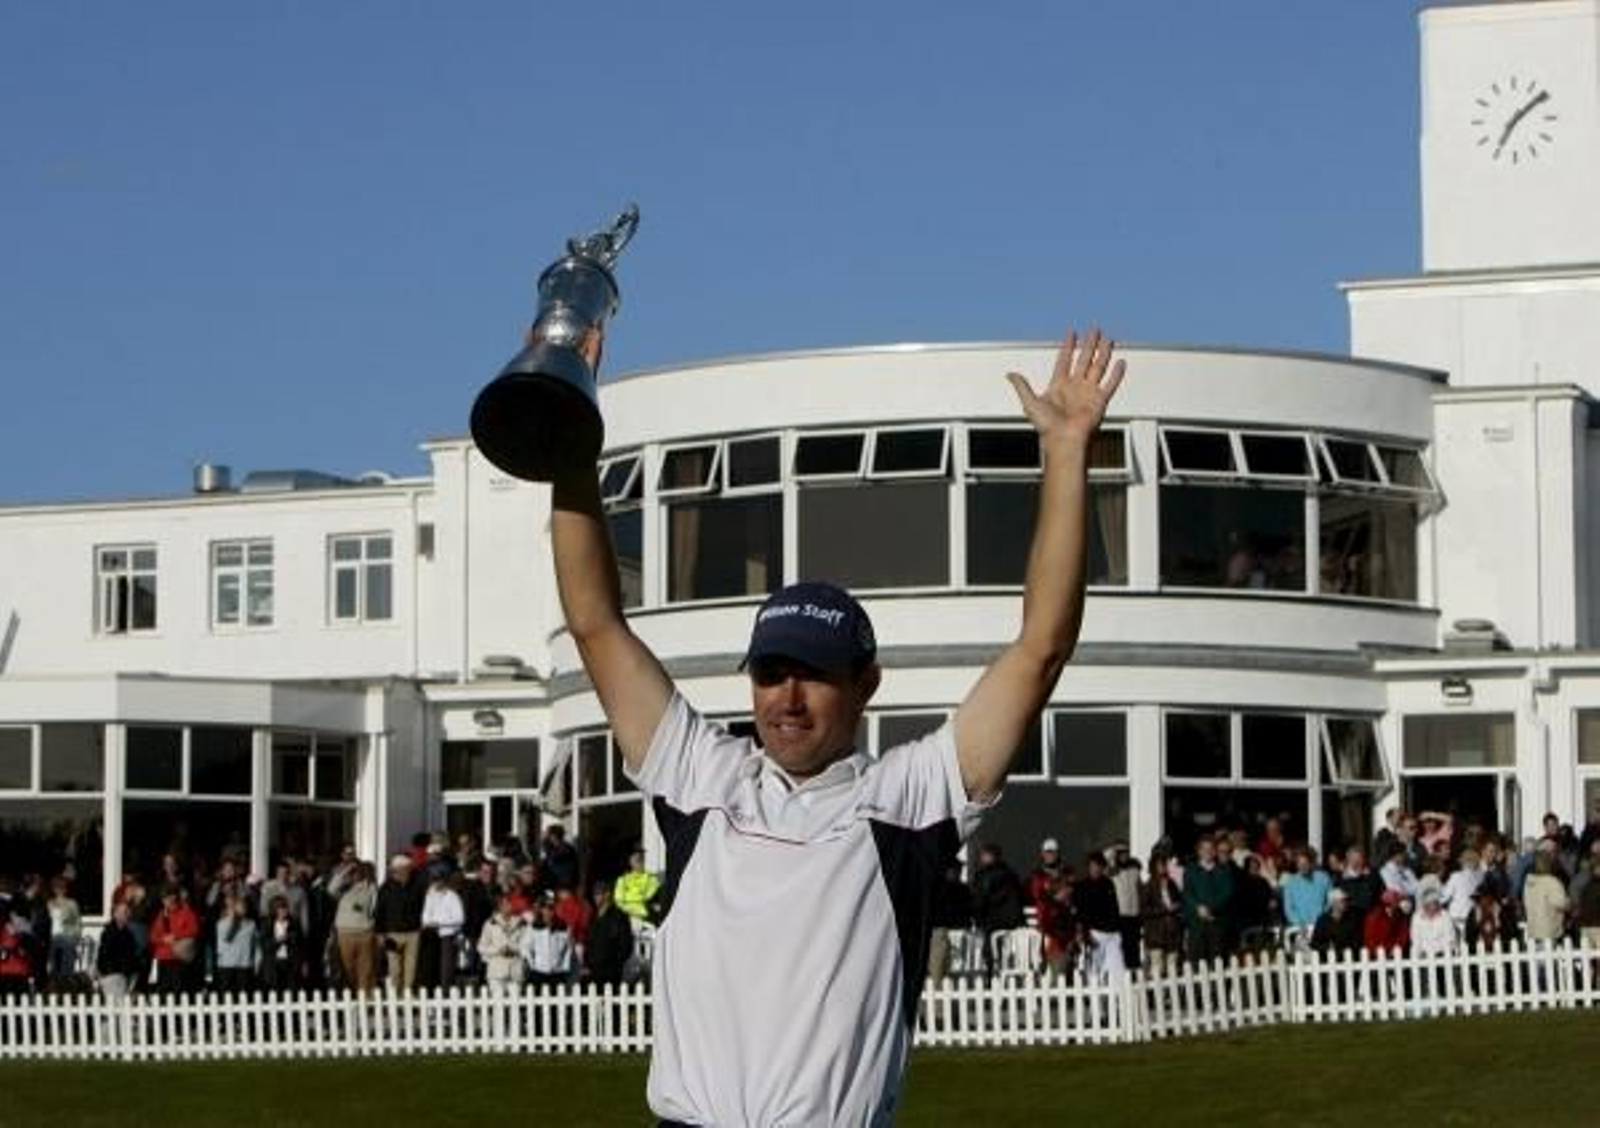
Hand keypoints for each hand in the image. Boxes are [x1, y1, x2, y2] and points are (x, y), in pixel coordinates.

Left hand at [1006, 328, 1124, 445]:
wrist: (1063, 439)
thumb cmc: (1047, 425)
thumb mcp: (1029, 402)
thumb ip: (1022, 386)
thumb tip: (1010, 374)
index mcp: (1059, 385)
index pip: (1064, 360)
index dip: (1068, 346)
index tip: (1072, 333)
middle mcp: (1075, 386)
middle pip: (1084, 359)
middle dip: (1089, 344)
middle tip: (1094, 330)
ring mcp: (1088, 392)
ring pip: (1097, 367)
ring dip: (1103, 353)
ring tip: (1107, 340)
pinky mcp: (1100, 400)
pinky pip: (1110, 384)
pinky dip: (1116, 374)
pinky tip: (1120, 362)